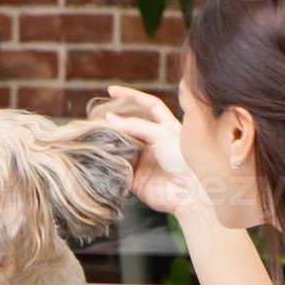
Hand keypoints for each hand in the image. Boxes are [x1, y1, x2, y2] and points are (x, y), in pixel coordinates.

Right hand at [99, 85, 205, 215]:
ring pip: (121, 147)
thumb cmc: (183, 159)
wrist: (189, 193)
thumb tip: (109, 119)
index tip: (111, 91)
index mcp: (165, 128)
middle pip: (129, 127)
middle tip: (96, 120)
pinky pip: (117, 168)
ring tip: (96, 138)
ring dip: (109, 142)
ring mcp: (144, 160)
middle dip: (114, 123)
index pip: (147, 105)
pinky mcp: (136, 179)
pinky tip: (101, 157)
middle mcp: (154, 143)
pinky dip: (109, 163)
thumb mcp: (161, 134)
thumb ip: (134, 125)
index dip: (131, 95)